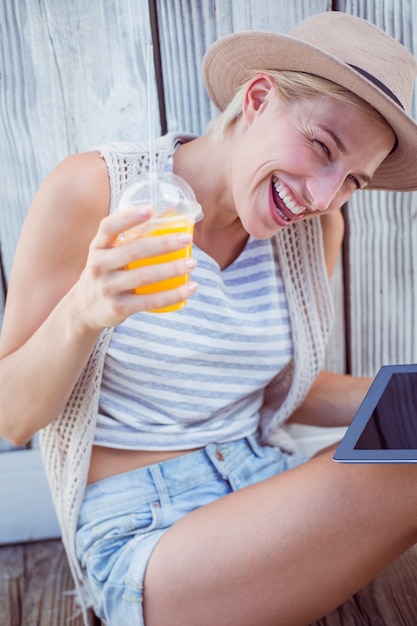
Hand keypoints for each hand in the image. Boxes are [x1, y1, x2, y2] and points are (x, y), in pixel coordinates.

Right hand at [76, 205, 197, 328]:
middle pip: (133, 251)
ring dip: (172, 269)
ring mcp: (107, 288)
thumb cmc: (106, 272)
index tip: (150, 210)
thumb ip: (133, 235)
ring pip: (144, 277)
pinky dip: (173, 295)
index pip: (109, 227)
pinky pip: (149, 302)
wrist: (83, 310)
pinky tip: (190, 287)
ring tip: (192, 263)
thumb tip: (173, 212)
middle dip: (163, 244)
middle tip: (186, 239)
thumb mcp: (109, 253)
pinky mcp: (117, 309)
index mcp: (98, 247)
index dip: (128, 217)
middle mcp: (98, 266)